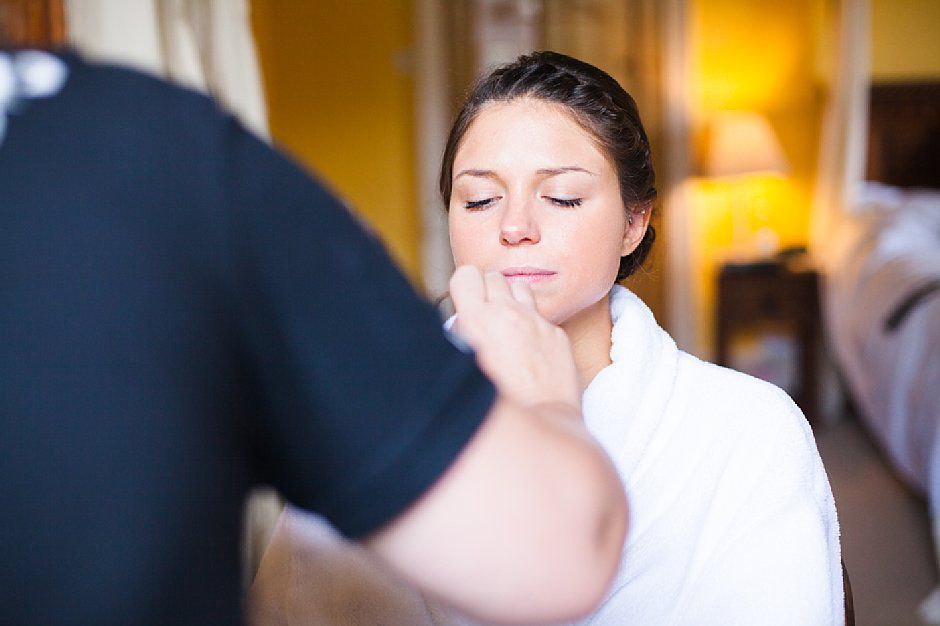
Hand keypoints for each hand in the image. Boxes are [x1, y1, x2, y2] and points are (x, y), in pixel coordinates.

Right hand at [449, 265, 581, 410]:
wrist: (540, 423)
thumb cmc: (494, 405)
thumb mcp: (461, 367)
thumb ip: (458, 338)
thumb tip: (458, 324)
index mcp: (477, 321)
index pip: (466, 274)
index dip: (464, 287)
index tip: (465, 302)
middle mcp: (508, 314)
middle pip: (493, 276)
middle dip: (487, 291)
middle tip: (485, 316)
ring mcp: (536, 322)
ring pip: (520, 287)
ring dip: (511, 300)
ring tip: (507, 326)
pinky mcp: (556, 334)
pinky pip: (541, 317)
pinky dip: (532, 326)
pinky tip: (528, 351)